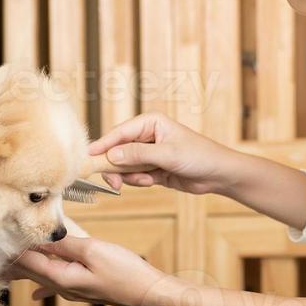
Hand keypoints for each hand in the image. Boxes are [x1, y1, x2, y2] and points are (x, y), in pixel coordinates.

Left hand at [11, 235, 169, 305]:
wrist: (147, 293)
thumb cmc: (124, 273)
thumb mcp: (93, 252)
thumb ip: (65, 244)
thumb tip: (41, 236)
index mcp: (61, 278)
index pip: (28, 261)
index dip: (12, 248)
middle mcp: (62, 287)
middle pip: (29, 272)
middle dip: (11, 262)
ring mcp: (71, 290)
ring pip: (40, 277)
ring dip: (23, 270)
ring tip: (3, 269)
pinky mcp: (82, 288)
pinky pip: (55, 285)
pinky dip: (42, 283)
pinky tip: (35, 294)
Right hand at [88, 112, 240, 194]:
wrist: (218, 174)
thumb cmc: (198, 156)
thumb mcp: (167, 154)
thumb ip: (138, 155)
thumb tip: (112, 156)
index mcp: (150, 122)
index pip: (119, 133)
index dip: (102, 145)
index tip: (88, 157)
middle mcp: (146, 135)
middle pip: (117, 150)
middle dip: (116, 167)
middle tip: (114, 182)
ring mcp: (148, 153)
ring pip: (124, 166)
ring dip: (130, 176)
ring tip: (147, 180)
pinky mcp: (151, 168)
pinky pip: (134, 175)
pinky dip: (139, 181)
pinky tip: (153, 181)